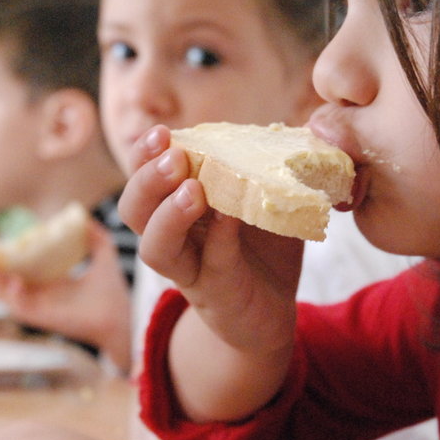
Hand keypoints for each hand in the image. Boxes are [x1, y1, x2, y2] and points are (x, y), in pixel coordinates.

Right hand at [0, 223, 131, 372]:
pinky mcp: (44, 320)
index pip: (28, 272)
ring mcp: (43, 309)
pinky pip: (21, 310)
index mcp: (56, 285)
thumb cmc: (113, 292)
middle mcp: (46, 298)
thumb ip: (96, 237)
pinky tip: (14, 281)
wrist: (121, 316)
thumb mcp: (104, 257)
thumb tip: (85, 217)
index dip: (13, 261)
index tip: (4, 245)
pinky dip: (13, 297)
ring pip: (9, 298)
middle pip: (12, 284)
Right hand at [118, 125, 300, 354]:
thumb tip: (305, 126)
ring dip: (168, 214)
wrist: (273, 313)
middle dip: (147, 178)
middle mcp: (174, 239)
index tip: (161, 132)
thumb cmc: (263, 250)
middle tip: (172, 156)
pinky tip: (230, 217)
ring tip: (191, 189)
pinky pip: (210, 264)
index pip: (143, 177)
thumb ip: (271, 166)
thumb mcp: (267, 199)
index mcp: (177, 207)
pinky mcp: (216, 293)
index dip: (144, 155)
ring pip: (155, 247)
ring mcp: (190, 270)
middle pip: (134, 210)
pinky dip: (219, 238)